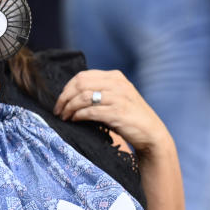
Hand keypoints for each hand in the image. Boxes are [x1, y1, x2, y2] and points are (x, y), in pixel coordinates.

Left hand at [54, 69, 169, 153]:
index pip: (83, 76)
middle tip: (58, 110)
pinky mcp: (118, 112)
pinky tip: (75, 120)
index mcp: (115, 76)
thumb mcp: (116, 97)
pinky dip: (79, 115)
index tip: (60, 101)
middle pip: (80, 84)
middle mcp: (117, 84)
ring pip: (83, 97)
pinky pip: (90, 111)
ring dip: (69, 107)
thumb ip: (99, 90)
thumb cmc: (128, 117)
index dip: (67, 88)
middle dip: (64, 98)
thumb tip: (69, 94)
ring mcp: (119, 97)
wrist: (151, 134)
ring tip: (64, 116)